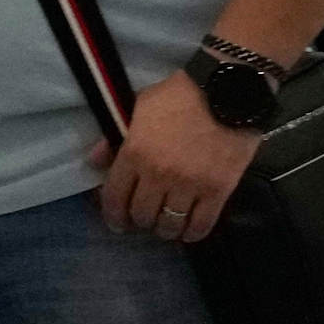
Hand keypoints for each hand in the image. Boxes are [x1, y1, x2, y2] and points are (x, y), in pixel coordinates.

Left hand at [91, 76, 261, 243]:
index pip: (114, 197)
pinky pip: (201, 224)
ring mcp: (189, 185)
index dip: (113, 216)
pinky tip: (189, 230)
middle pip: (141, 215)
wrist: (228, 90)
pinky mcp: (218, 191)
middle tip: (145, 218)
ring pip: (169, 224)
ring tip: (167, 224)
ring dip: (165, 228)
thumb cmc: (180, 95)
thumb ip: (116, 137)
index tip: (117, 223)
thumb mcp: (139, 107)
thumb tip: (96, 162)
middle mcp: (158, 175)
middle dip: (139, 220)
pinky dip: (192, 233)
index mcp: (134, 154)